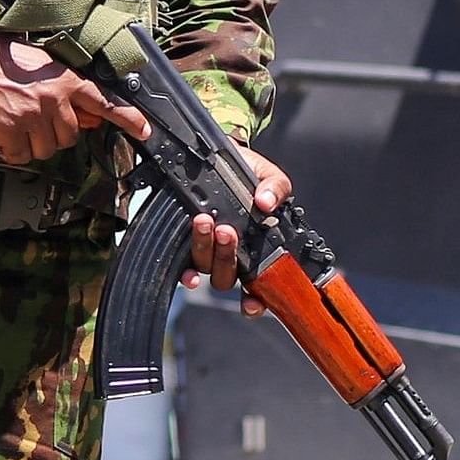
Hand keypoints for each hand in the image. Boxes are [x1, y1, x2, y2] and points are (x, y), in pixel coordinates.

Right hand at [0, 26, 148, 165]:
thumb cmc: (3, 58)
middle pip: (70, 138)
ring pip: (46, 150)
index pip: (106, 102)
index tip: (146, 131)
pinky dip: (10, 150)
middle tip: (31, 117)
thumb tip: (91, 120)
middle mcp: (55, 98)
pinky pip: (20, 157)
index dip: (129, 119)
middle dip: (53, 134)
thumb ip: (67, 93)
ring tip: (13, 119)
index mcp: (66, 79)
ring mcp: (33, 116)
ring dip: (30, 143)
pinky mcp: (11, 132)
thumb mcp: (44, 68)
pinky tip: (0, 130)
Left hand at [186, 144, 291, 313]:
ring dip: (206, 250)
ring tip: (204, 222)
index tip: (252, 302)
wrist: (214, 156)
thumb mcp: (266, 175)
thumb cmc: (243, 171)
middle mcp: (229, 256)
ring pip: (206, 267)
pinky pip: (183, 267)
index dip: (255, 301)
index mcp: (255, 248)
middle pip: (227, 276)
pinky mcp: (183, 245)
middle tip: (226, 231)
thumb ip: (276, 187)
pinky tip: (188, 270)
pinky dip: (186, 273)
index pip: (257, 285)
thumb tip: (267, 202)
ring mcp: (206, 252)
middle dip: (227, 257)